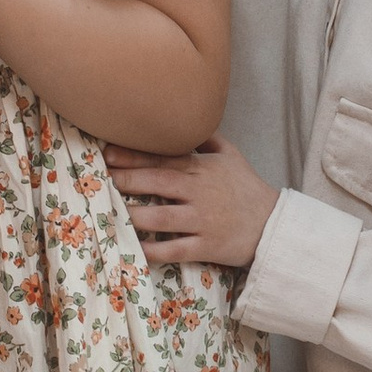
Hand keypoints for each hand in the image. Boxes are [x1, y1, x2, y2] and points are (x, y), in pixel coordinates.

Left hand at [108, 136, 278, 270]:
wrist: (273, 224)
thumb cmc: (248, 188)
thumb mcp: (232, 155)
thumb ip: (206, 138)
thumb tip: (184, 120)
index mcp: (202, 169)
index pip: (163, 158)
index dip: (133, 155)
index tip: (107, 153)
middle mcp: (199, 193)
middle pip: (157, 183)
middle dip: (125, 179)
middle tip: (98, 179)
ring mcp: (202, 221)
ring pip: (161, 218)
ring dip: (133, 215)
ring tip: (109, 212)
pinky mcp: (206, 247)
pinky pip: (174, 250)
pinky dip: (152, 251)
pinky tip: (133, 248)